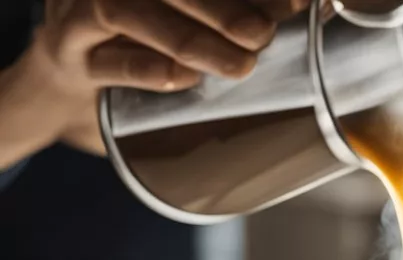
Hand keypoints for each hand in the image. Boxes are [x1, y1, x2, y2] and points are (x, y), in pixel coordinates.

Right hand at [0, 0, 308, 163]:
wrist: (66, 80)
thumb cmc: (141, 45)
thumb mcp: (187, 23)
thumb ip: (235, 18)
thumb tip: (306, 13)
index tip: (293, 4)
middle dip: (220, 6)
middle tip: (263, 33)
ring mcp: (81, 12)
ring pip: (129, 12)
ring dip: (189, 38)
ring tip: (241, 64)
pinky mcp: (67, 55)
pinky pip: (103, 60)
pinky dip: (143, 67)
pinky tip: (182, 78)